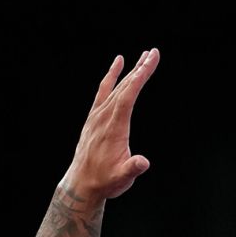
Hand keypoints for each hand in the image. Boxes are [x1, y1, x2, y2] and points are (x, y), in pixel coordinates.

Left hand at [62, 49, 159, 201]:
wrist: (82, 184)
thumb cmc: (105, 181)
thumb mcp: (122, 178)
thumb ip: (132, 168)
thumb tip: (142, 162)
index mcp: (114, 126)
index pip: (129, 95)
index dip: (140, 76)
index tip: (152, 60)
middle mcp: (104, 116)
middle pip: (124, 86)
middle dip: (140, 68)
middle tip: (154, 52)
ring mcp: (98, 115)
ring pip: (115, 86)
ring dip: (130, 71)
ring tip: (142, 56)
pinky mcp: (94, 117)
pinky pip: (104, 91)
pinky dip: (112, 76)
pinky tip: (118, 64)